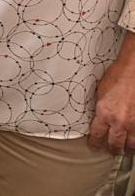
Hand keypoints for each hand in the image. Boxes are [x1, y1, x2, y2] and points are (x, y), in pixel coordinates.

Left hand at [88, 34, 134, 153]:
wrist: (134, 72)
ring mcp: (134, 123)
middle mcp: (120, 122)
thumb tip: (98, 115)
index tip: (94, 146)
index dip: (95, 143)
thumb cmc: (117, 76)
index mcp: (105, 113)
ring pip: (131, 145)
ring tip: (125, 151)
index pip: (97, 134)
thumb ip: (100, 106)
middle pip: (115, 144)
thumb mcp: (100, 91)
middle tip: (111, 152)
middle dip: (112, 150)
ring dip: (127, 149)